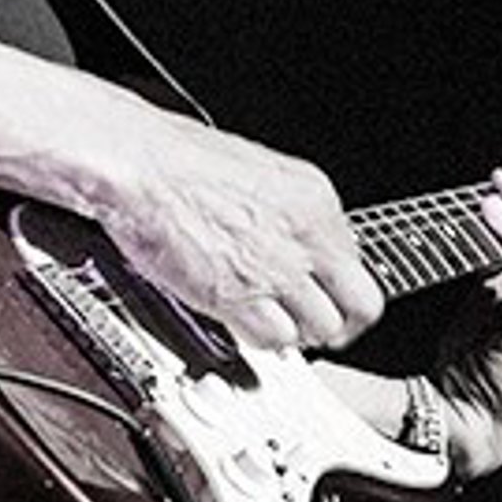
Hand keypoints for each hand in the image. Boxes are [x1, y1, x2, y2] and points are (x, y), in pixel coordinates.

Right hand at [83, 102, 384, 352]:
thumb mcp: (257, 173)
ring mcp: (277, 270)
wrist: (140, 164)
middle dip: (342, 323)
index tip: (324, 291)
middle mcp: (306, 236)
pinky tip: (244, 325)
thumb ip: (288, 214)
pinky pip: (275, 340)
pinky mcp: (240, 298)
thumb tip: (297, 242)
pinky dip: (262, 340)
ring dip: (297, 334)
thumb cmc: (178, 161)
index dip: (336, 282)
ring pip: (320, 329)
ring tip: (271, 322)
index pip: (356, 259)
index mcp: (315, 197)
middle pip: (361, 304)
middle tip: (319, 327)